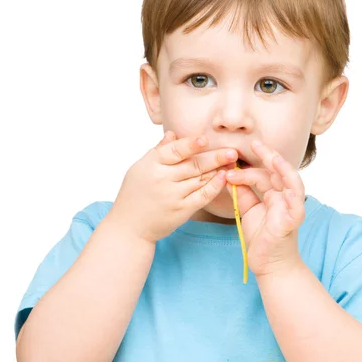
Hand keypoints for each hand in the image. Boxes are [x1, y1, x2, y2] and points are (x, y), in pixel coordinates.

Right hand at [108, 131, 237, 243]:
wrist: (129, 226)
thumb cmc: (134, 195)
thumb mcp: (140, 168)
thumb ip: (158, 151)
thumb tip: (173, 134)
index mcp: (151, 165)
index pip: (174, 151)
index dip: (191, 145)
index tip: (206, 139)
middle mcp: (162, 179)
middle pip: (192, 164)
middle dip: (215, 157)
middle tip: (233, 150)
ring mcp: (172, 196)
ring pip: (199, 178)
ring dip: (218, 169)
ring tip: (233, 162)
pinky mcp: (181, 210)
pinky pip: (202, 196)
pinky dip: (214, 186)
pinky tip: (223, 178)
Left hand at [225, 140, 305, 275]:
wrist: (270, 265)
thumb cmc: (261, 239)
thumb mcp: (248, 211)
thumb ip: (242, 194)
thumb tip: (229, 176)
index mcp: (274, 195)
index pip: (263, 174)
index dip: (249, 167)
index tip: (232, 162)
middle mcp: (285, 198)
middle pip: (279, 172)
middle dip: (268, 156)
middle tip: (254, 144)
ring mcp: (290, 209)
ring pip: (292, 183)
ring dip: (283, 169)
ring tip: (272, 158)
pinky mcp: (292, 222)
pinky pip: (296, 206)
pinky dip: (293, 196)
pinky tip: (287, 189)